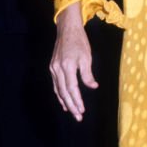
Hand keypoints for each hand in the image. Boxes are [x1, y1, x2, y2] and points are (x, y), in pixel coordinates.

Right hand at [50, 3, 97, 120]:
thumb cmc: (79, 42)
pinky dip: (60, 94)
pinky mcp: (52, 67)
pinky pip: (55, 85)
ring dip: (65, 102)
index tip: (82, 110)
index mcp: (67, 66)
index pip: (72, 88)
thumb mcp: (87, 57)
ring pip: (58, 90)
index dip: (77, 101)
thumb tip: (93, 87)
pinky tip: (64, 102)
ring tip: (72, 113)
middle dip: (72, 106)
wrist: (67, 30)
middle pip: (64, 92)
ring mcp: (53, 69)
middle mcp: (57, 69)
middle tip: (78, 117)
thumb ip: (88, 74)